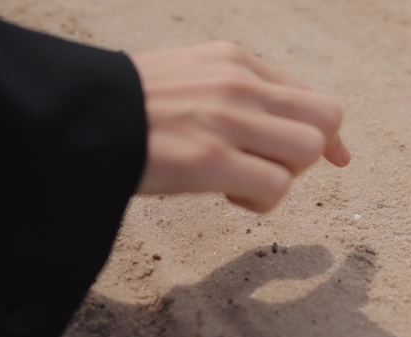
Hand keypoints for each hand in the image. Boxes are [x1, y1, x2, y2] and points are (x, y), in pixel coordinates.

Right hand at [130, 41, 349, 212]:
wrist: (76, 114)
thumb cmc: (132, 106)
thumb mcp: (192, 76)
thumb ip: (242, 93)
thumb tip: (293, 129)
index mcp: (236, 61)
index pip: (314, 97)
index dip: (328, 135)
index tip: (334, 158)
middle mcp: (239, 84)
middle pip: (325, 120)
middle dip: (310, 153)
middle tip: (269, 166)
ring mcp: (226, 119)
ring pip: (307, 151)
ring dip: (285, 177)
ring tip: (243, 181)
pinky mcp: (208, 159)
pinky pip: (276, 185)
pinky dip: (261, 201)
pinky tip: (226, 194)